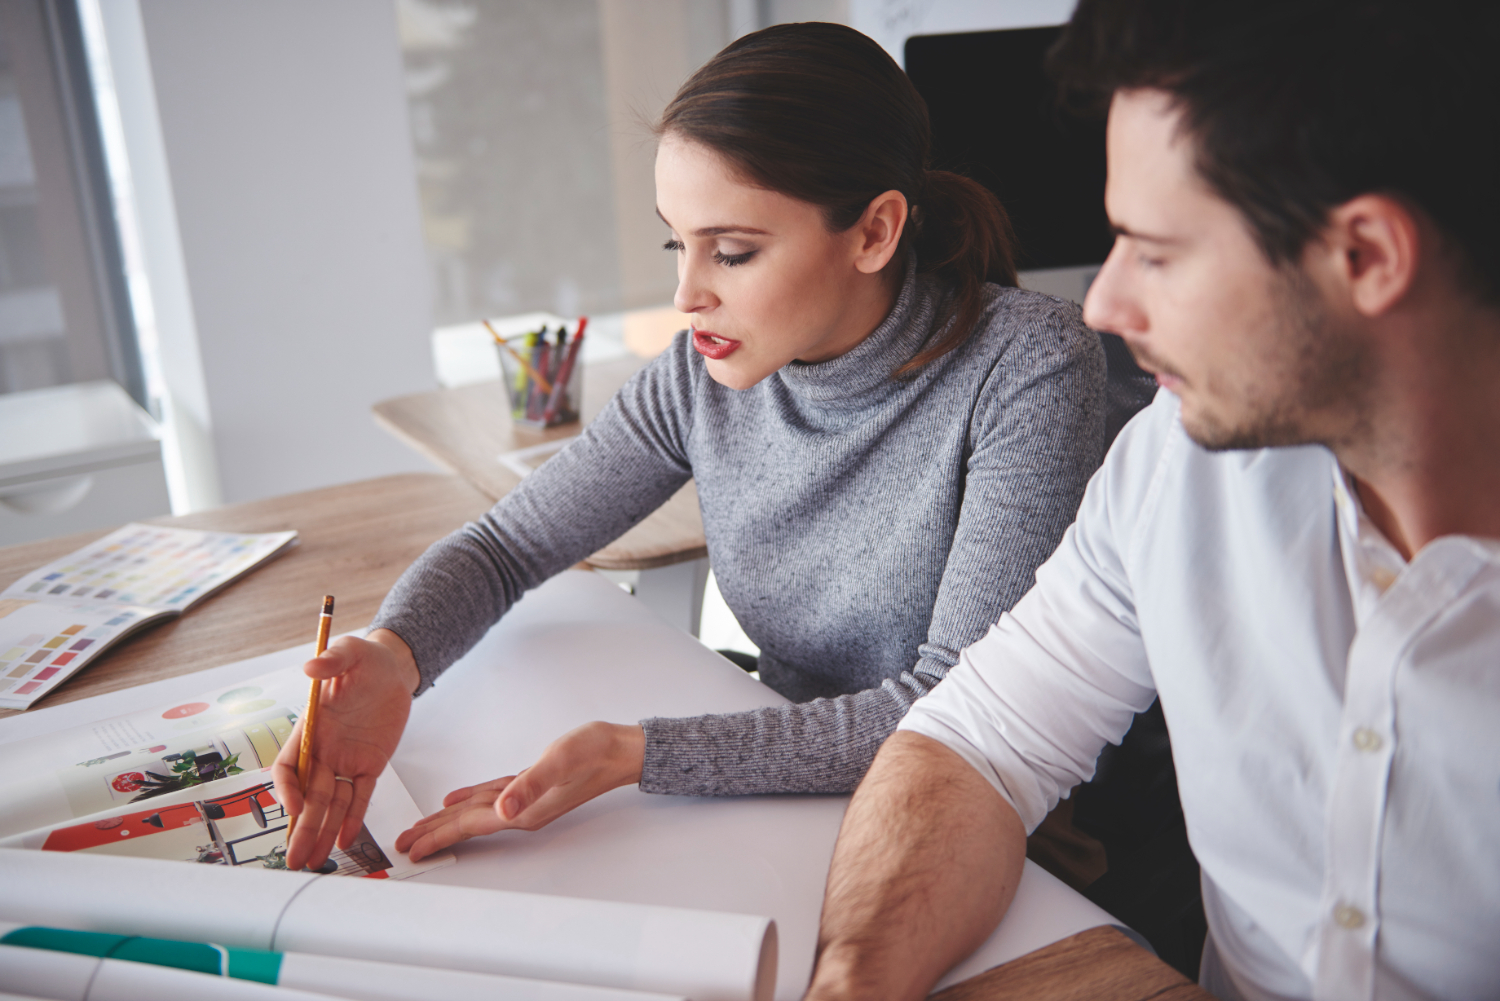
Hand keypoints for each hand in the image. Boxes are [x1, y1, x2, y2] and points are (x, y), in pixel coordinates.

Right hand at [272, 629, 420, 870]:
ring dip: (322, 831)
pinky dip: (353, 818)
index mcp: (310, 729)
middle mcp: (323, 750)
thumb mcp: (349, 652)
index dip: (288, 789)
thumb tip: (311, 667)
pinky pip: (360, 797)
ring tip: (315, 861)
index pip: (289, 767)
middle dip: (302, 826)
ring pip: (332, 803)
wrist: (392, 668)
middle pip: (309, 795)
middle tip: (294, 857)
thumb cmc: (364, 659)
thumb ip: (331, 661)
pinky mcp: (370, 765)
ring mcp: (345, 760)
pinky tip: (344, 841)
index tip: (295, 807)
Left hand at [395, 721, 644, 862]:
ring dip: (448, 820)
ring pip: (476, 813)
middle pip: (467, 824)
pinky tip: (459, 798)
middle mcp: (521, 811)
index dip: (437, 836)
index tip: (411, 849)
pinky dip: (471, 800)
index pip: (469, 826)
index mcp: (522, 810)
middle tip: (404, 843)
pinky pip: (491, 798)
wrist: (622, 750)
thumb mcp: (559, 761)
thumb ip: (529, 784)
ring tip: (423, 828)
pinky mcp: (531, 786)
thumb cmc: (595, 752)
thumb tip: (502, 808)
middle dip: (434, 834)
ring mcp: (526, 801)